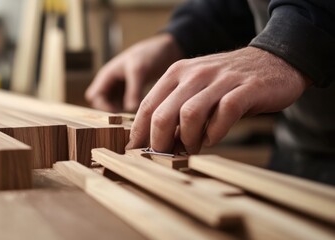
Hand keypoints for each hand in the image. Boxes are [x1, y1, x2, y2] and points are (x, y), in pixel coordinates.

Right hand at [85, 33, 182, 111]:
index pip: (94, 96)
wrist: (166, 49)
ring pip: (113, 106)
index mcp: (107, 75)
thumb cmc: (149, 54)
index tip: (118, 113)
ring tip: (135, 118)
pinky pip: (124, 106)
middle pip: (101, 104)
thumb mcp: (139, 71)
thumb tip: (129, 110)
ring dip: (121, 113)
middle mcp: (111, 82)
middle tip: (127, 119)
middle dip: (110, 112)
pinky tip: (141, 115)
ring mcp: (120, 88)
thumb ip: (133, 90)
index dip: (102, 106)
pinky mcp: (131, 92)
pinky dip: (130, 111)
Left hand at [126, 47, 309, 153]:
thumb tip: (156, 141)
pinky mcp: (246, 88)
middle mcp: (195, 73)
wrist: (273, 59)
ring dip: (188, 140)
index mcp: (177, 72)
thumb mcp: (195, 87)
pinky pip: (224, 113)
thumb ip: (176, 107)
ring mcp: (220, 79)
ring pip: (190, 114)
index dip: (139, 132)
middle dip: (159, 142)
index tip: (135, 152)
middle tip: (164, 156)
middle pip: (163, 113)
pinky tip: (213, 139)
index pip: (147, 106)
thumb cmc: (228, 82)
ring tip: (192, 148)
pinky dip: (215, 133)